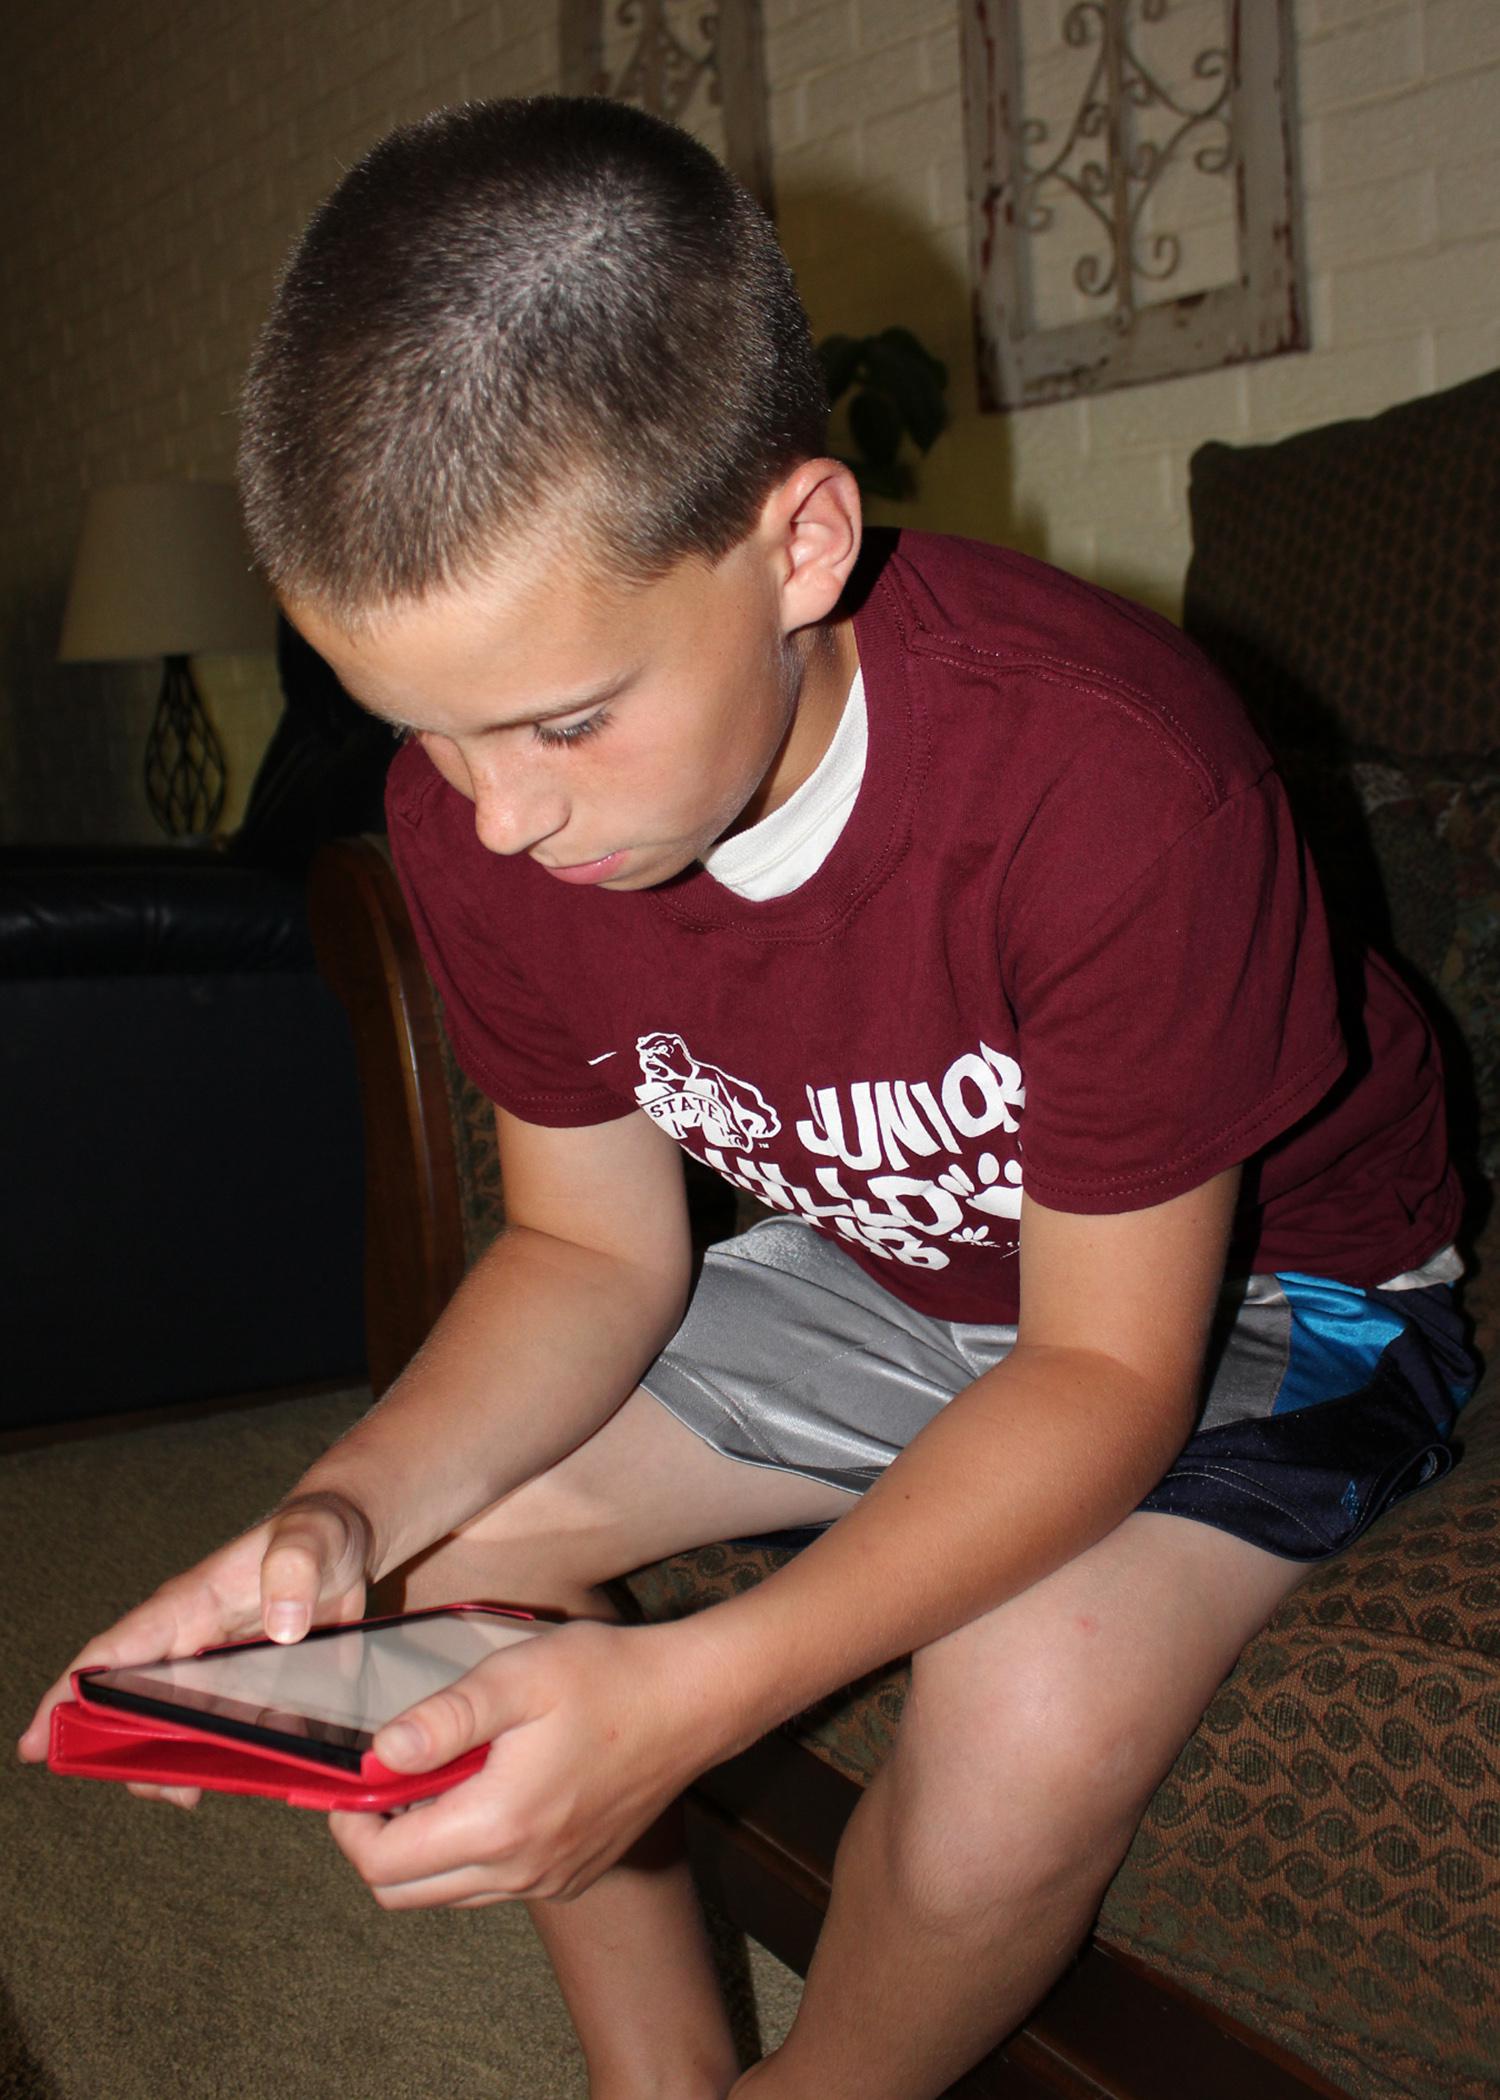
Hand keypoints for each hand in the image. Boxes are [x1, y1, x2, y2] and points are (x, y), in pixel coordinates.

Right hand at [18, 1491, 371, 1803]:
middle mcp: (191, 1639)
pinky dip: (217, 1757)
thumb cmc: (319, 1530)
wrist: (350, 1539)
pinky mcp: (247, 1682)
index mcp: (187, 1604)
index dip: (66, 1696)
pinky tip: (235, 1776)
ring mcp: (216, 1665)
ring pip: (171, 1724)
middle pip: (131, 1704)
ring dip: (169, 1761)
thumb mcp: (312, 1538)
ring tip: (189, 1789)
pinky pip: (219, 1728)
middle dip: (121, 1751)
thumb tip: (282, 1624)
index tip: (36, 1743)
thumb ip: (294, 1571)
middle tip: (150, 1784)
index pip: (110, 1652)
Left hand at [329, 1618, 724, 1907]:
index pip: (382, 1865)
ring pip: (450, 1893)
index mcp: (497, 1826)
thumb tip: (380, 1753)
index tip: (355, 1778)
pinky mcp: (575, 1875)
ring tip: (441, 1778)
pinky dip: (471, 1853)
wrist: (694, 1702)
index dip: (348, 1826)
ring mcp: (551, 1881)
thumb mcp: (519, 1677)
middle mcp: (520, 1872)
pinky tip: (492, 1789)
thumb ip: (445, 1718)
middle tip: (391, 1780)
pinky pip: (496, 1886)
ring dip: (424, 1850)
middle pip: (406, 1894)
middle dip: (378, 1843)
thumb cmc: (609, 1678)